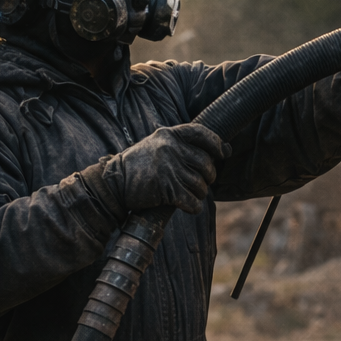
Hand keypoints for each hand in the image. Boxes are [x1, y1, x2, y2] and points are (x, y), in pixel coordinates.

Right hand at [106, 123, 228, 213]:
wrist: (114, 182)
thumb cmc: (140, 164)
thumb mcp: (157, 145)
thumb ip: (184, 145)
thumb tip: (225, 149)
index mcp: (169, 134)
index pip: (202, 133)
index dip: (217, 144)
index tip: (223, 153)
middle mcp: (170, 149)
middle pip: (206, 163)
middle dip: (209, 176)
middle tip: (201, 181)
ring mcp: (169, 169)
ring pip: (201, 184)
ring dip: (200, 193)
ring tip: (192, 194)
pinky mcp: (166, 190)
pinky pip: (192, 201)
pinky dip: (194, 207)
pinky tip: (190, 206)